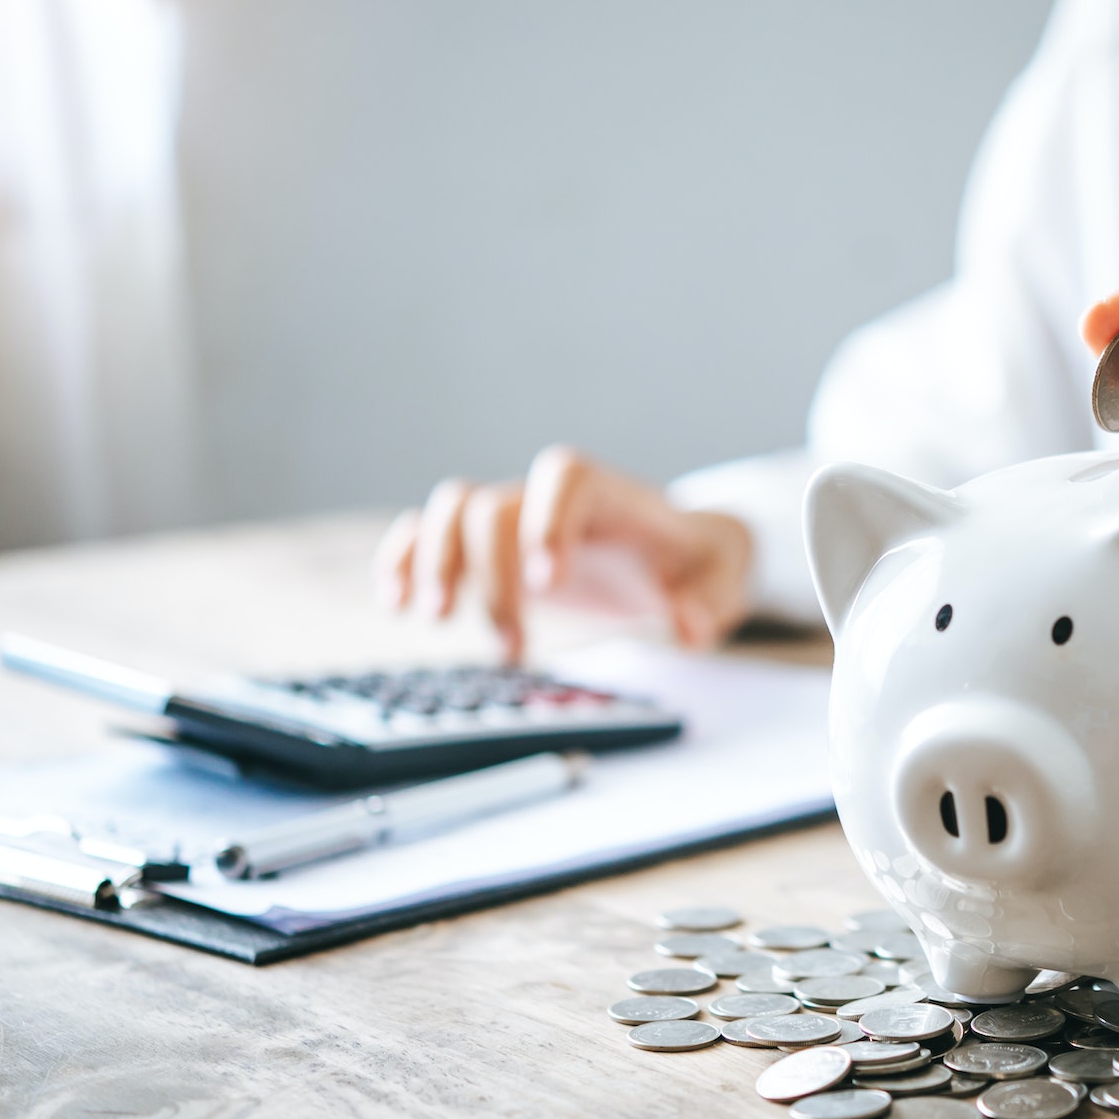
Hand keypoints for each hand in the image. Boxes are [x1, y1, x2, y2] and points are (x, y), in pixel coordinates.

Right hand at [374, 447, 752, 659]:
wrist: (676, 555)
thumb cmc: (693, 563)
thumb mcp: (721, 579)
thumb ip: (710, 600)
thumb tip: (685, 625)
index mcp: (607, 494)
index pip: (565, 475)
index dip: (549, 520)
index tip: (551, 583)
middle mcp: (548, 498)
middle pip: (495, 504)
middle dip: (490, 574)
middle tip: (510, 642)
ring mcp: (512, 518)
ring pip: (451, 510)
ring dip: (434, 563)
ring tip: (439, 621)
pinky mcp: (486, 547)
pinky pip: (424, 532)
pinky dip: (402, 560)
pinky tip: (397, 604)